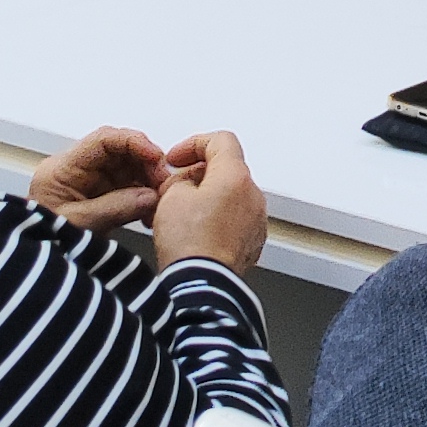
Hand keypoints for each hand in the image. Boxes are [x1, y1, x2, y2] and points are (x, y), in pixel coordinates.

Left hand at [33, 126, 169, 231]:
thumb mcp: (79, 225)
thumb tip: (150, 195)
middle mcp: (78, 170)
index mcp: (62, 169)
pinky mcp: (100, 198)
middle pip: (120, 151)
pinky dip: (144, 197)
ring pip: (128, 168)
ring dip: (148, 181)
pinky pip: (129, 187)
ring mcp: (90, 183)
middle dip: (147, 164)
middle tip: (164, 183)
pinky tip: (151, 211)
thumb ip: (114, 208)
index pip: (102, 140)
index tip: (156, 157)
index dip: (133, 142)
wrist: (35, 272)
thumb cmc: (44, 242)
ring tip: (160, 201)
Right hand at [149, 131, 268, 273]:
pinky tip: (195, 234)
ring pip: (230, 197)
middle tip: (173, 190)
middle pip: (226, 170)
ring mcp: (256, 220)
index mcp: (235, 176)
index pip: (221, 141)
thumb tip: (183, 184)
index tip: (177, 158)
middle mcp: (253, 195)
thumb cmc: (189, 244)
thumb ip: (179, 180)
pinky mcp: (253, 242)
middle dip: (197, 176)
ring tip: (180, 216)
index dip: (194, 144)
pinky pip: (235, 221)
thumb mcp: (170, 198)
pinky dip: (217, 220)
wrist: (202, 286)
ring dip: (207, 200)